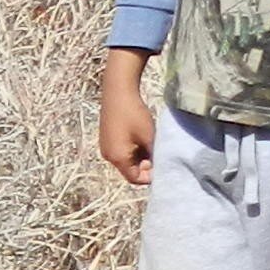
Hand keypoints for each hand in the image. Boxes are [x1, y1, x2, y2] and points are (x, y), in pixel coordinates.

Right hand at [99, 53, 158, 187]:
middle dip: (145, 166)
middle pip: (130, 170)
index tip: (163, 165)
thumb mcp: (149, 137)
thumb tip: (161, 165)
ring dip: (140, 157)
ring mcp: (106, 147)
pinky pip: (121, 151)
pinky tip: (141, 137)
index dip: (150, 176)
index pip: (135, 178)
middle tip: (158, 153)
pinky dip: (132, 150)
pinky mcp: (107, 138)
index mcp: (117, 158)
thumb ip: (154, 155)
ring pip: (126, 161)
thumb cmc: (134, 114)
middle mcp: (108, 156)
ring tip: (150, 143)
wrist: (118, 91)